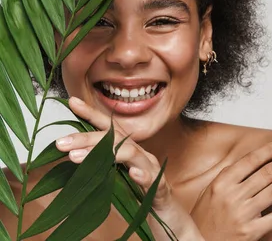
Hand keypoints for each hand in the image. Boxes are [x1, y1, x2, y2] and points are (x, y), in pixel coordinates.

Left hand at [56, 96, 203, 240]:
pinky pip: (153, 179)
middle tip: (61, 143)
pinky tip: (132, 174)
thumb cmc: (137, 195)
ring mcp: (151, 169)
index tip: (72, 101)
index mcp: (128, 151)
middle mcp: (141, 155)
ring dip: (105, 153)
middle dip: (87, 137)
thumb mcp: (113, 177)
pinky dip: (143, 175)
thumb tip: (70, 156)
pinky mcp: (160, 188)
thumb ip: (99, 165)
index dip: (92, 114)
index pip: (109, 129)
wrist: (165, 216)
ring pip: (132, 154)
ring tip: (77, 158)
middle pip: (116, 139)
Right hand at [191, 141, 271, 240]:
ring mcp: (242, 214)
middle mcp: (232, 196)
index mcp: (221, 183)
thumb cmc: (204, 219)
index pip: (250, 161)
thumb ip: (228, 177)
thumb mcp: (210, 193)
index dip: (269, 151)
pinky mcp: (250, 232)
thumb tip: (252, 160)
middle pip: (267, 173)